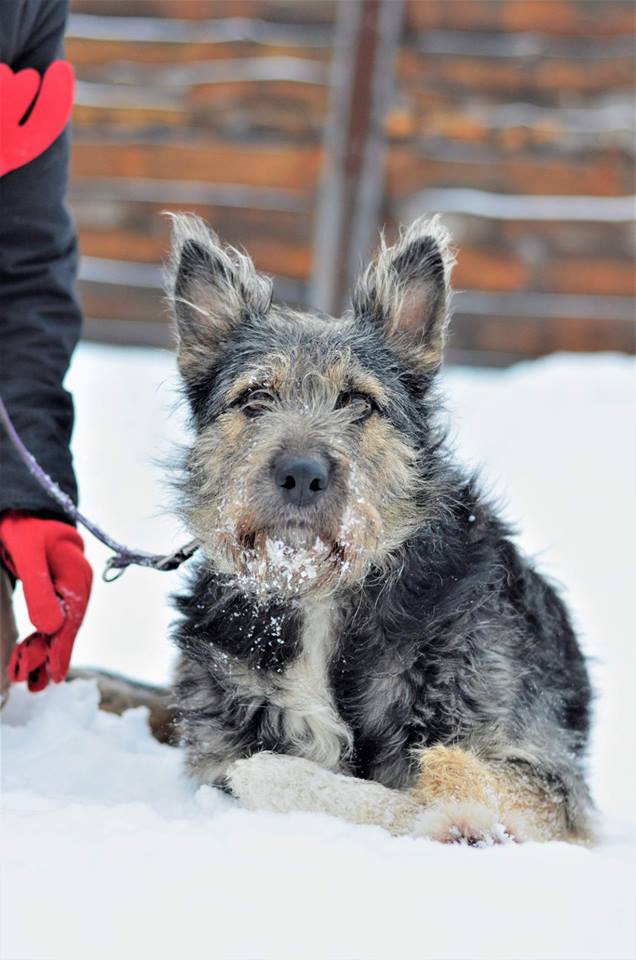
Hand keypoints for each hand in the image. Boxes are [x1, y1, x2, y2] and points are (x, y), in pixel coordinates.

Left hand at [0, 514, 91, 690]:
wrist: (25, 506)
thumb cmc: (25, 526)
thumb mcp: (27, 553)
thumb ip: (38, 589)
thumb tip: (50, 629)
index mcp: (76, 577)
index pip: (71, 621)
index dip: (61, 651)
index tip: (54, 677)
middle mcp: (76, 584)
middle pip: (66, 628)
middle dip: (50, 657)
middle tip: (34, 685)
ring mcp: (68, 586)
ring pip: (60, 626)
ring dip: (46, 651)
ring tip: (33, 679)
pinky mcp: (56, 587)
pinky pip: (54, 617)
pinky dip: (44, 637)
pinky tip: (37, 650)